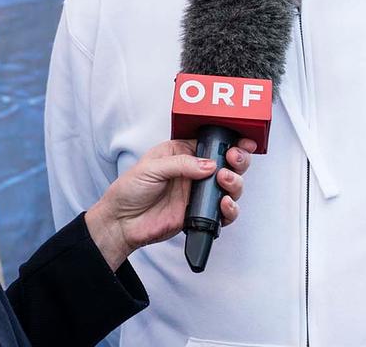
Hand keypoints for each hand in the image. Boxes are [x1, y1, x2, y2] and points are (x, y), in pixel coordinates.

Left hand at [85, 137, 255, 270]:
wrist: (122, 223)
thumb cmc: (129, 190)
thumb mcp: (151, 168)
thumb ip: (181, 164)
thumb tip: (209, 165)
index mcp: (182, 153)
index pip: (212, 144)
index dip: (230, 142)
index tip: (244, 143)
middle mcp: (194, 172)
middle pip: (227, 163)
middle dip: (238, 160)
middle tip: (234, 160)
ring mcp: (198, 193)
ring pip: (230, 186)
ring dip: (234, 183)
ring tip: (224, 181)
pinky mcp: (200, 214)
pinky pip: (223, 212)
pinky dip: (229, 209)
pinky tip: (223, 205)